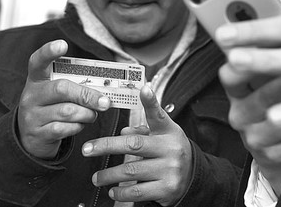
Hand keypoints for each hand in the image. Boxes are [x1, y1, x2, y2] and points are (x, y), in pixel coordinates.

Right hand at [17, 40, 110, 158]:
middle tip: (105, 102)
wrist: (31, 137)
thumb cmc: (52, 107)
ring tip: (92, 114)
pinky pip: (65, 128)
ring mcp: (32, 115)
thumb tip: (105, 92)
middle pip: (62, 88)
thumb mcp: (58, 92)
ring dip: (87, 113)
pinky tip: (79, 124)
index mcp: (37, 79)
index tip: (62, 44)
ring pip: (68, 111)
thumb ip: (78, 86)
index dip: (48, 52)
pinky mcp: (38, 134)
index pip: (38, 61)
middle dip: (88, 95)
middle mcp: (31, 95)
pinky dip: (79, 126)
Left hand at [82, 85, 191, 205]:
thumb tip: (123, 131)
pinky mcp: (166, 189)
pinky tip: (113, 190)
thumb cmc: (172, 152)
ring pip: (131, 171)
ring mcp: (170, 169)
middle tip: (88, 149)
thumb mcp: (163, 136)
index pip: (158, 115)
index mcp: (169, 132)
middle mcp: (171, 149)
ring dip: (108, 175)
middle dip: (107, 146)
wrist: (192, 176)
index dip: (151, 101)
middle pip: (134, 144)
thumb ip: (143, 130)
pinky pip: (137, 191)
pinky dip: (120, 192)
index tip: (144, 89)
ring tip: (97, 178)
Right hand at [219, 65, 280, 194]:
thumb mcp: (272, 65)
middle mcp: (239, 112)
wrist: (279, 141)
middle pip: (268, 92)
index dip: (263, 52)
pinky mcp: (272, 157)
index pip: (237, 67)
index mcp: (234, 84)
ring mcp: (253, 137)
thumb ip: (277, 44)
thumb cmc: (280, 93)